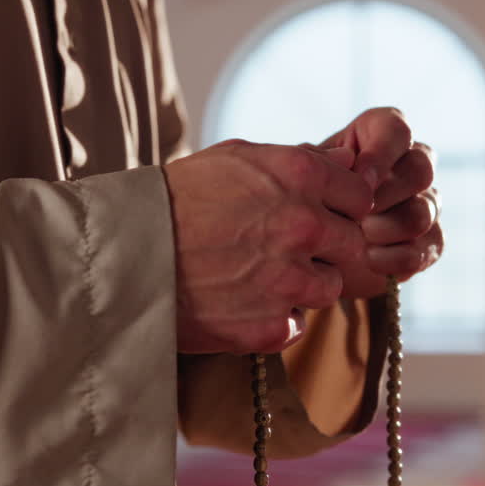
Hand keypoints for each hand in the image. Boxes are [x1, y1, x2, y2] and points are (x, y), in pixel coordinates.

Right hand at [162, 140, 372, 354]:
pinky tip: (238, 303)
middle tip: (279, 251)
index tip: (315, 216)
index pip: (361, 196)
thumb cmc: (175, 200)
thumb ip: (299, 161)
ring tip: (254, 277)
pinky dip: (274, 319)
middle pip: (352, 244)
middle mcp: (304, 225)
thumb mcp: (235, 159)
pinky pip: (296, 325)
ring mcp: (290, 279)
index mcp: (299, 176)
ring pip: (329, 288)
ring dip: (302, 286)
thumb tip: (350, 164)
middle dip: (325, 249)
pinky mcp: (272, 326)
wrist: (123, 255)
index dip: (339, 208)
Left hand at [317, 108, 443, 298]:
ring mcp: (424, 204)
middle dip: (384, 195)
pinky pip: (425, 248)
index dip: (382, 152)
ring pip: (422, 212)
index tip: (359, 176)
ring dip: (385, 228)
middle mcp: (409, 166)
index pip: (397, 130)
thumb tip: (348, 159)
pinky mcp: (428, 243)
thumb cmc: (304, 202)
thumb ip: (318, 161)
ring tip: (355, 237)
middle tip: (353, 214)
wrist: (310, 252)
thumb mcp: (301, 177)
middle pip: (420, 169)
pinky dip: (394, 257)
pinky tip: (368, 259)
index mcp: (378, 138)